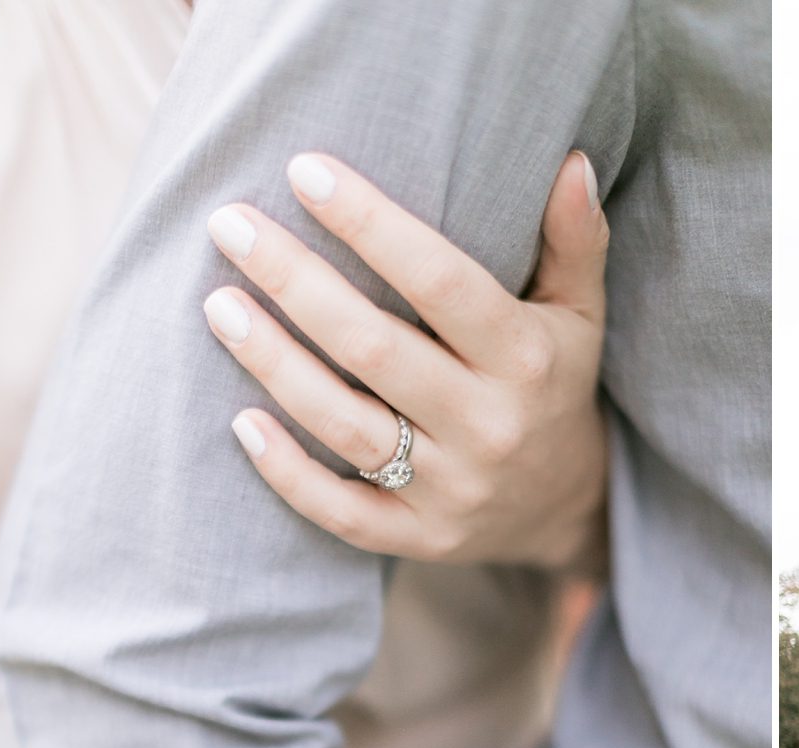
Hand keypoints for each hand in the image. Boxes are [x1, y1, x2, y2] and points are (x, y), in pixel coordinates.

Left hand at [205, 149, 608, 571]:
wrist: (568, 508)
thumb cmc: (553, 384)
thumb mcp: (579, 313)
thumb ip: (574, 240)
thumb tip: (571, 160)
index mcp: (526, 359)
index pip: (441, 283)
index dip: (371, 226)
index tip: (304, 171)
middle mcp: (490, 426)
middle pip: (374, 349)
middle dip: (295, 281)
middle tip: (230, 224)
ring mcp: (453, 489)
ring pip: (346, 426)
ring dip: (273, 363)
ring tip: (218, 304)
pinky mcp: (420, 537)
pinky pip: (341, 512)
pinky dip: (287, 473)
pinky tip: (240, 420)